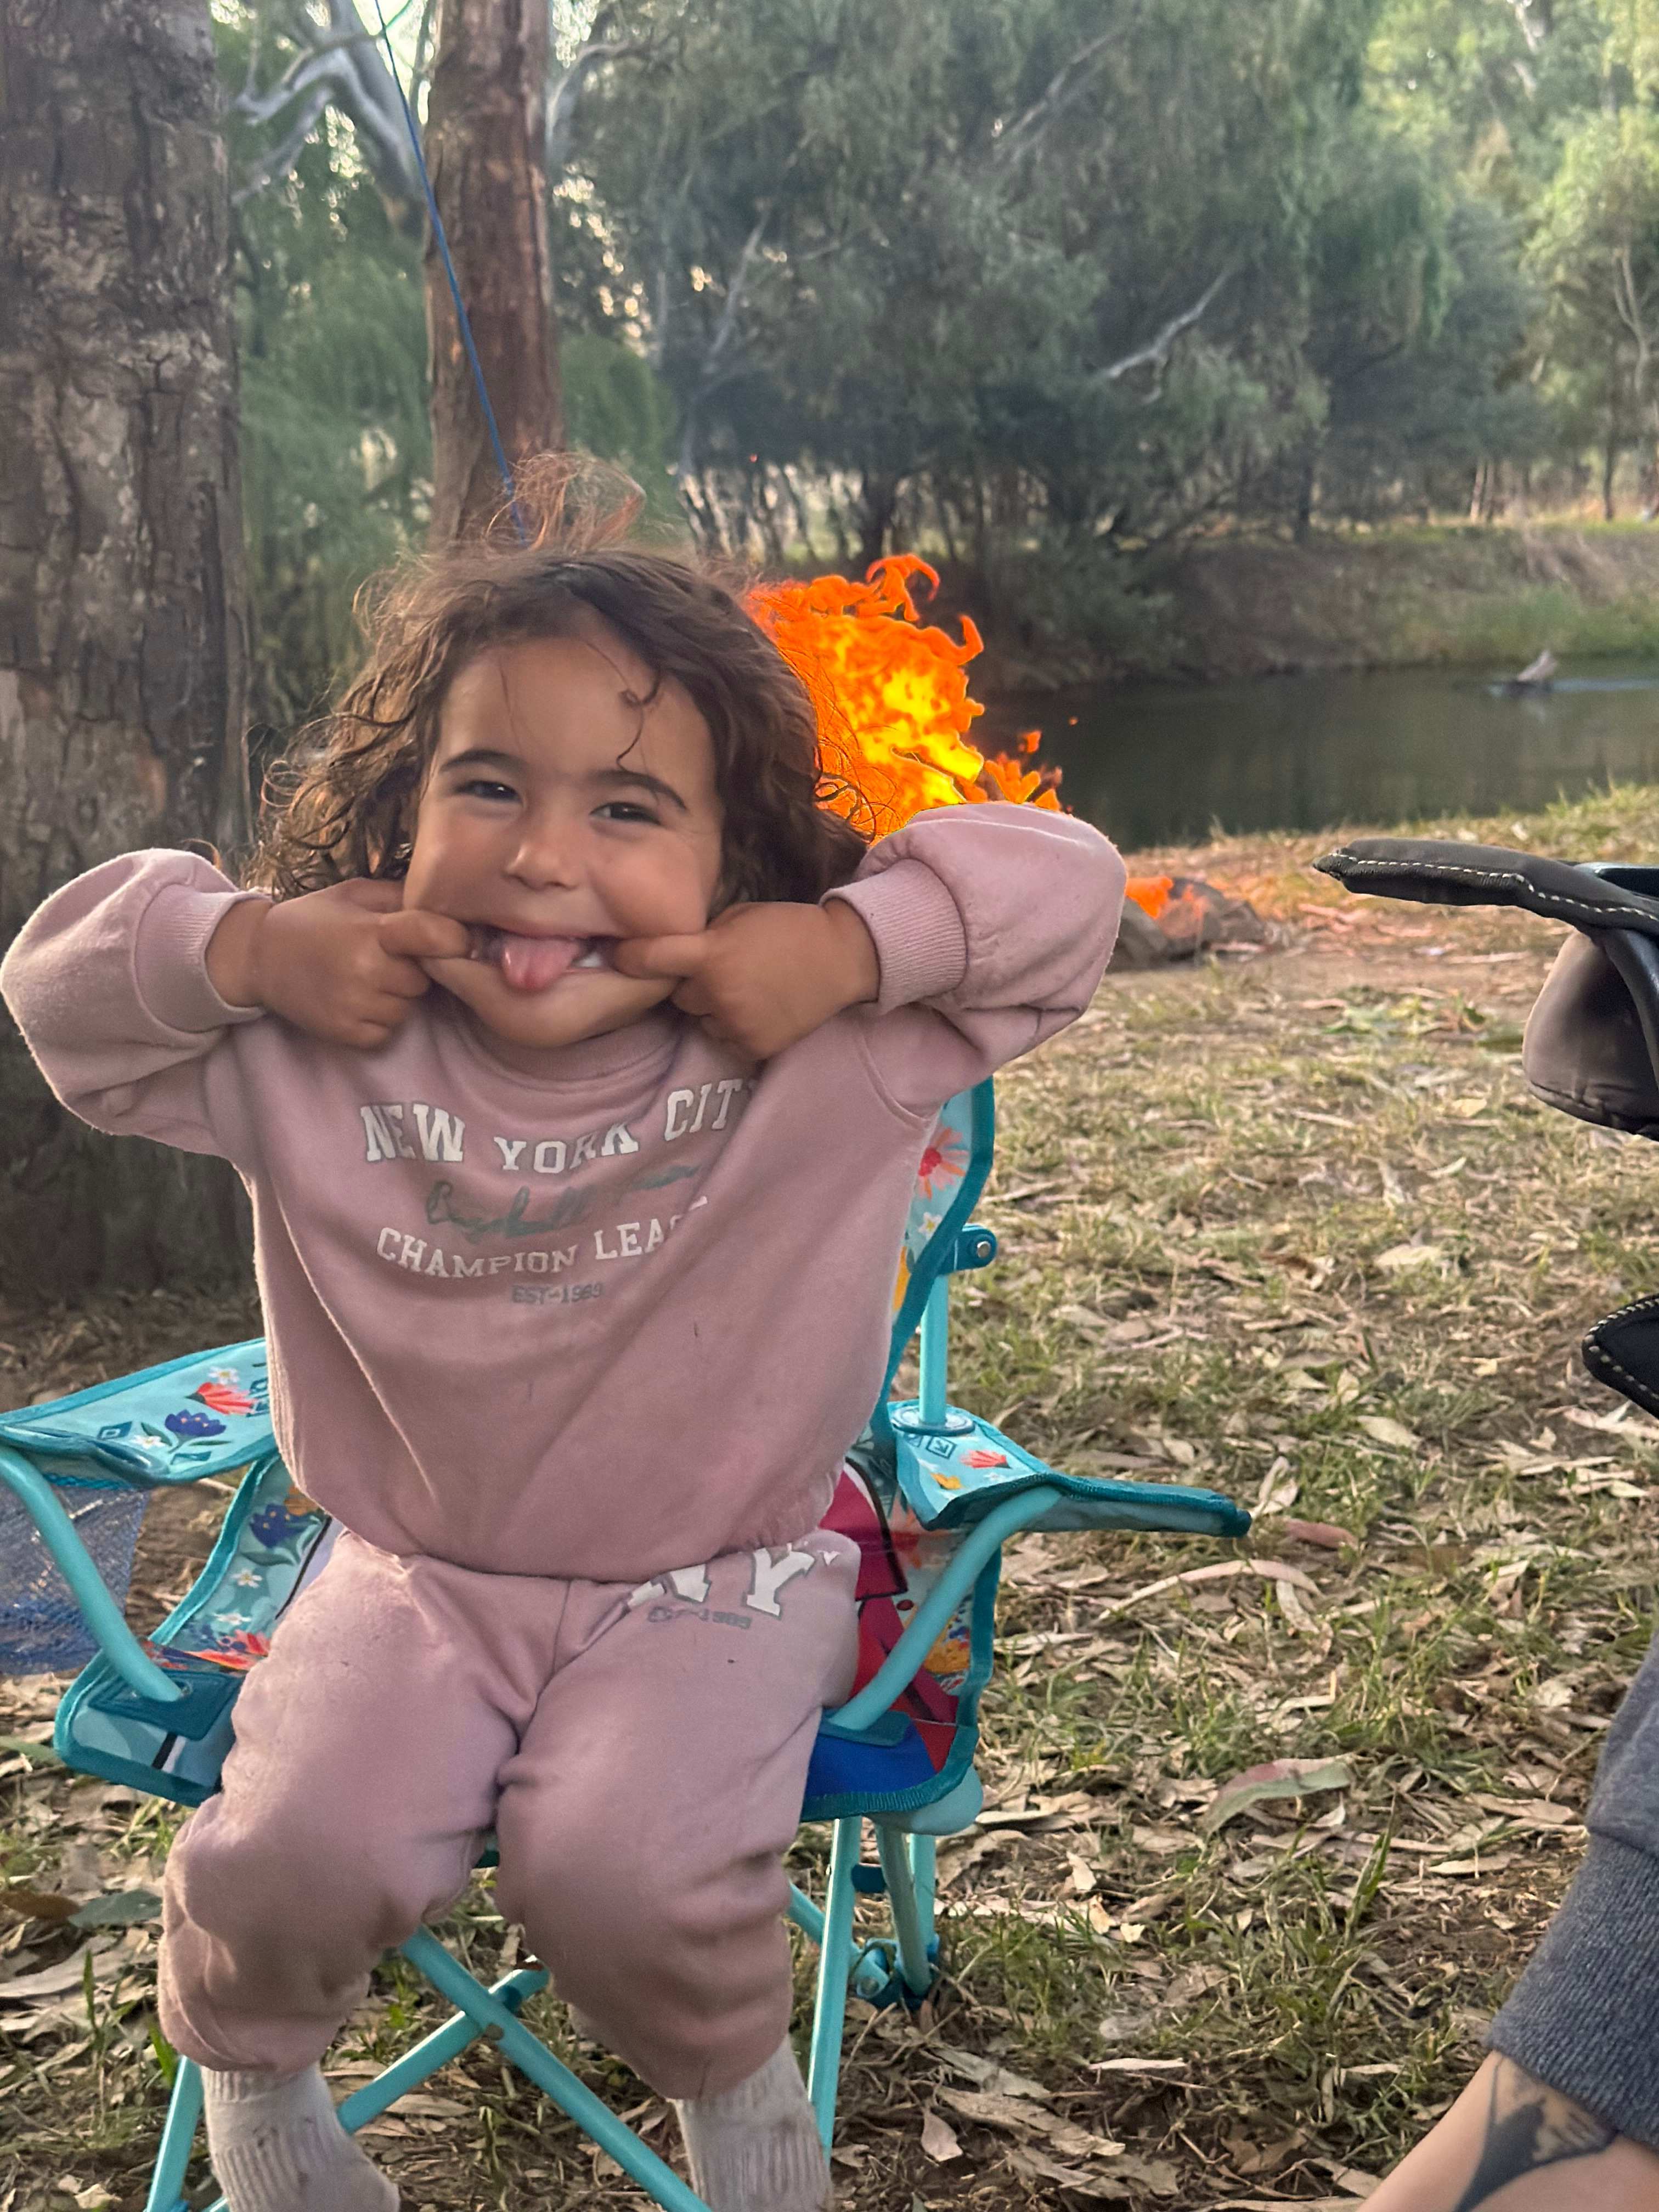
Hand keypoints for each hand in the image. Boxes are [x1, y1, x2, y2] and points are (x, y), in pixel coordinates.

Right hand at [206, 880, 471, 1049]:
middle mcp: (366, 970)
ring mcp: (356, 1006)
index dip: (454, 938)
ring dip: (397, 995)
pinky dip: (380, 1020)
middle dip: (415, 968)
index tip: (456, 939)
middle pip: (424, 977)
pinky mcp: (347, 1034)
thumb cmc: (314, 920)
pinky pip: (388, 1031)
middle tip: (388, 957)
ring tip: (367, 978)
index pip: (434, 936)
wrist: (259, 957)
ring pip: (408, 1007)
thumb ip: (401, 897)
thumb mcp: (355, 895)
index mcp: (371, 931)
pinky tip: (358, 1000)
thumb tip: (451, 903)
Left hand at [613, 900, 879, 1059]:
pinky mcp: (754, 1048)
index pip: (652, 959)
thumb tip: (673, 951)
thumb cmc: (788, 928)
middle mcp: (717, 994)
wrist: (842, 958)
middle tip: (722, 971)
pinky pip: (725, 1040)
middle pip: (679, 996)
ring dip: (714, 1009)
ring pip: (702, 1021)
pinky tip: (761, 1009)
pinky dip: (736, 1028)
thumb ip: (704, 937)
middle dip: (692, 984)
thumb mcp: (739, 917)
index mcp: (711, 955)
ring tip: (749, 991)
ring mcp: (736, 1024)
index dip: (631, 958)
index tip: (618, 957)